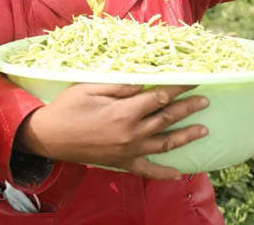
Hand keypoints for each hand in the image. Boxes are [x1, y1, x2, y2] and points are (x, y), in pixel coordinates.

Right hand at [16, 83, 208, 178]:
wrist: (49, 136)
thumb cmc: (67, 107)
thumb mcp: (90, 88)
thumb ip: (120, 86)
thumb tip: (144, 82)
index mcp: (124, 112)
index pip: (159, 97)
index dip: (178, 88)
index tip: (192, 80)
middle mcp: (132, 133)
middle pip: (167, 119)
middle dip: (188, 108)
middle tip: (205, 101)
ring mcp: (129, 151)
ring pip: (165, 144)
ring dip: (186, 136)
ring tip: (204, 130)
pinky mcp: (122, 163)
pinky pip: (149, 171)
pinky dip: (166, 173)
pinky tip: (180, 173)